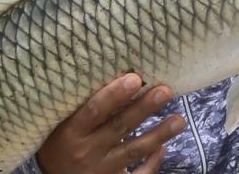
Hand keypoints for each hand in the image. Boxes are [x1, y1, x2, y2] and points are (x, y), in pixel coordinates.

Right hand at [36, 73, 185, 173]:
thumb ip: (84, 104)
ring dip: (158, 134)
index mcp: (71, 132)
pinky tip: (164, 149)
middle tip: (165, 91)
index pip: (94, 110)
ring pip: (133, 150)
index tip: (135, 78)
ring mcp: (101, 169)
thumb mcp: (63, 123)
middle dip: (143, 108)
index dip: (114, 95)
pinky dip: (152, 164)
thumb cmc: (59, 143)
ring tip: (179, 120)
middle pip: (120, 127)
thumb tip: (121, 74)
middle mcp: (86, 151)